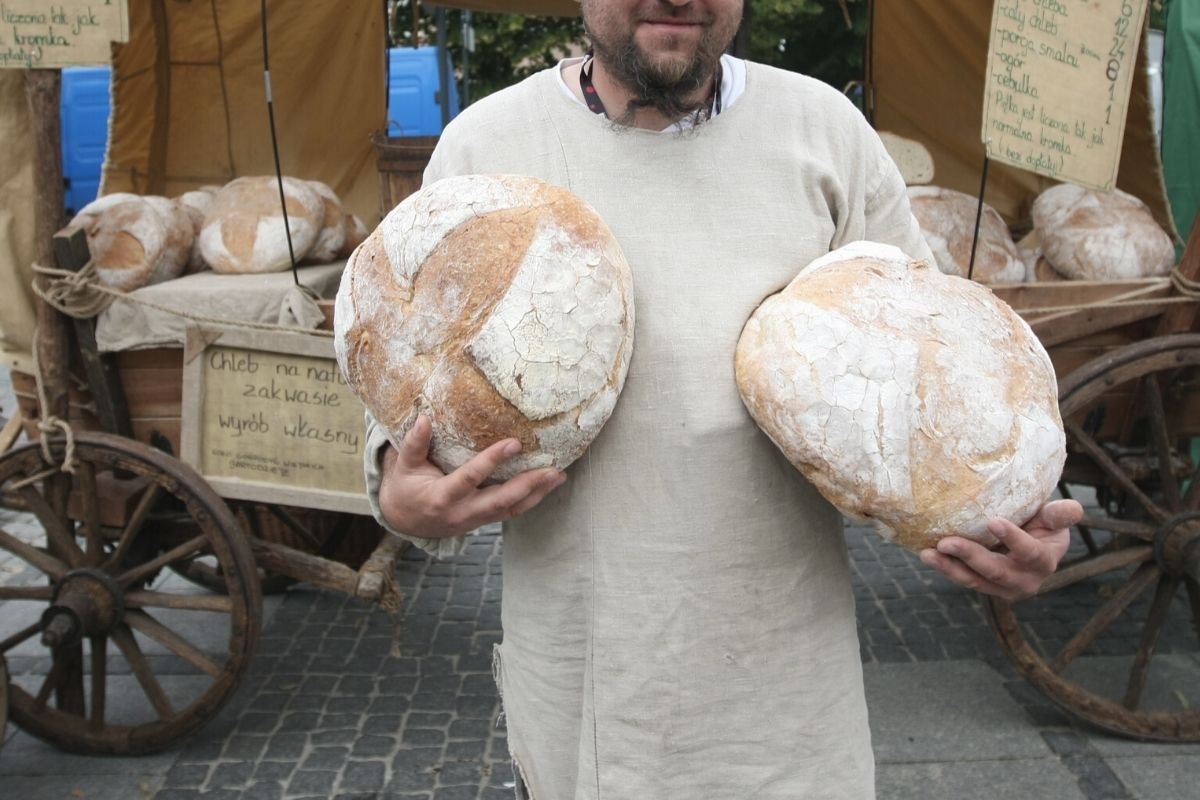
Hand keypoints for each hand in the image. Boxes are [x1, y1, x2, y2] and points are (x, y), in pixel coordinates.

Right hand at [378, 415, 566, 537]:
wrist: (404, 521)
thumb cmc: (405, 488)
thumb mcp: (403, 466)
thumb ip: (413, 444)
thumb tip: (423, 418)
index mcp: (442, 498)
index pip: (470, 478)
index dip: (492, 461)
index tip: (514, 443)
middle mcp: (462, 513)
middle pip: (501, 501)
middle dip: (528, 485)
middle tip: (552, 469)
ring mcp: (475, 520)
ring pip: (511, 510)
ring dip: (537, 494)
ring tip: (559, 476)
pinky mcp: (484, 521)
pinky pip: (511, 512)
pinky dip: (531, 499)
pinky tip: (548, 485)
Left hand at [918, 499, 1081, 601]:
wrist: (1031, 543)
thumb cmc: (1043, 524)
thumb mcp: (1055, 518)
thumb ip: (1061, 514)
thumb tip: (1074, 507)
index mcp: (1044, 560)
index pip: (1029, 552)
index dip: (1013, 539)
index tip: (992, 521)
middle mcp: (1025, 580)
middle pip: (995, 571)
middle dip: (970, 557)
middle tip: (945, 542)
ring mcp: (1002, 588)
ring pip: (974, 580)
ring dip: (949, 568)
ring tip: (927, 553)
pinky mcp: (984, 586)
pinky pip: (963, 578)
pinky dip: (945, 568)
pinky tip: (925, 554)